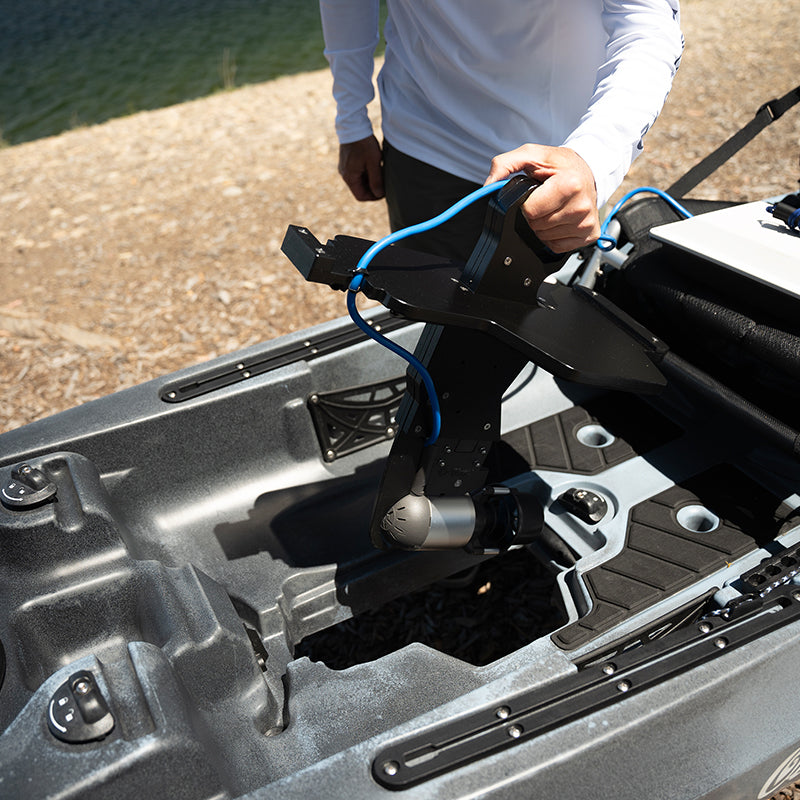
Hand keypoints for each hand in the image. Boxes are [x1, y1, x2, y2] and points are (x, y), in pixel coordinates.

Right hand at [338, 135, 384, 200]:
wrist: (353, 125)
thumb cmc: (364, 144)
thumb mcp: (373, 162)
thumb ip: (376, 180)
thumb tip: (379, 195)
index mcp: (349, 177)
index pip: (361, 196)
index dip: (373, 197)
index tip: (384, 192)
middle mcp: (344, 174)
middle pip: (360, 189)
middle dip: (372, 188)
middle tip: (384, 182)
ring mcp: (344, 168)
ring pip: (359, 181)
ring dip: (370, 180)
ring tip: (380, 172)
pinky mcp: (347, 162)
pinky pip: (357, 173)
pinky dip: (366, 173)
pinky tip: (374, 165)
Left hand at [485, 144, 599, 252]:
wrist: (589, 170)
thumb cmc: (560, 164)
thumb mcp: (532, 154)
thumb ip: (505, 164)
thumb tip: (488, 185)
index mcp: (569, 184)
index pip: (530, 211)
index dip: (525, 204)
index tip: (534, 194)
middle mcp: (581, 206)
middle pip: (537, 226)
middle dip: (534, 215)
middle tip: (544, 200)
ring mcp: (586, 223)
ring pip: (545, 238)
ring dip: (543, 226)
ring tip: (553, 208)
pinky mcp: (590, 235)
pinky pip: (557, 246)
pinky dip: (553, 236)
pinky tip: (560, 219)